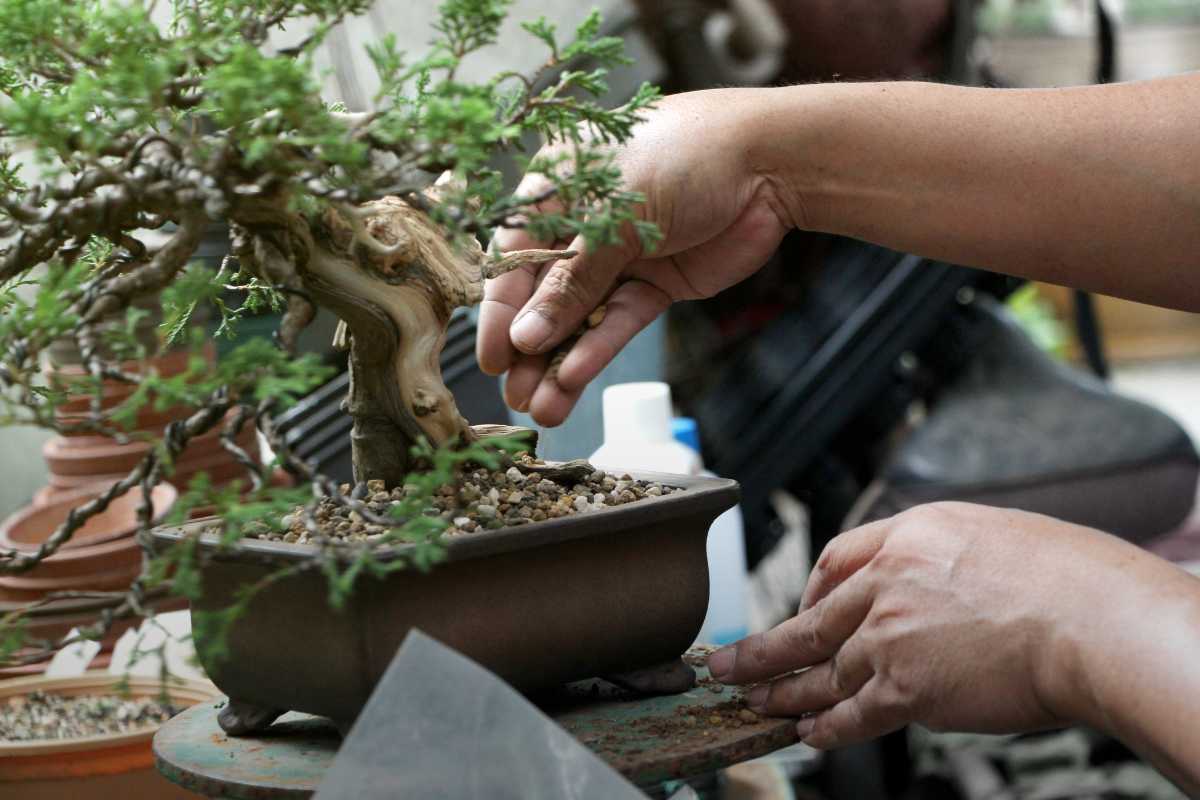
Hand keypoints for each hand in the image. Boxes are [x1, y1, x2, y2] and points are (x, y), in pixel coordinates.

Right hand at [477, 89, 792, 425]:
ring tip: (542, 411)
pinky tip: (575, 381)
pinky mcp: (656, 283)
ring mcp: (620, 257)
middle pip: (543, 295)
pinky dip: (598, 350)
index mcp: (555, 190)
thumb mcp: (613, 214)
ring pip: (580, 317)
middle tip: (513, 399)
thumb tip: (527, 337)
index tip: (492, 359)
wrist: (769, 159)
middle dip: (528, 349)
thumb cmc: (682, 157)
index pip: (513, 258)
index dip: (500, 311)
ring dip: (560, 363)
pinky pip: (618, 321)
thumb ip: (571, 280)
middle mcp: (581, 226)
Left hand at [706, 502, 1160, 748]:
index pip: (838, 559)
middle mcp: (887, 582)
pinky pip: (852, 713)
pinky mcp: (905, 686)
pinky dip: (826, 727)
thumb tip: (937, 596)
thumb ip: (947, 563)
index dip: (812, 590)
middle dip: (761, 647)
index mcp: (909, 536)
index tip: (802, 606)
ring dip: (784, 692)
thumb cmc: (1065, 579)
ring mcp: (890, 634)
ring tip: (754, 704)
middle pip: (810, 619)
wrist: (1090, 619)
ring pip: (822, 670)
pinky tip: (808, 733)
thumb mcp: (993, 536)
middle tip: (726, 663)